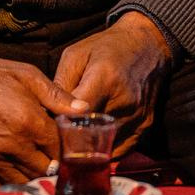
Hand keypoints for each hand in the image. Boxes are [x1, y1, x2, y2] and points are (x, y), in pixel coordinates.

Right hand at [0, 45, 82, 185]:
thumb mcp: (27, 76)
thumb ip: (58, 96)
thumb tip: (85, 109)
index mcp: (28, 122)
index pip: (60, 149)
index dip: (65, 146)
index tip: (64, 142)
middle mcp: (11, 146)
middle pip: (47, 170)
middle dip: (53, 162)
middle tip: (50, 151)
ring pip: (27, 181)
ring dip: (34, 173)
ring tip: (32, 158)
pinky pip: (4, 186)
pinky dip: (13, 180)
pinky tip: (13, 164)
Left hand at [54, 13, 174, 158]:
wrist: (148, 45)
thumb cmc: (106, 47)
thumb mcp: (75, 55)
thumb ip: (60, 84)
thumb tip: (46, 111)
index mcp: (104, 79)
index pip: (79, 114)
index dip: (62, 124)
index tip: (51, 127)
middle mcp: (124, 100)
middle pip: (92, 133)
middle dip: (73, 139)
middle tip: (59, 139)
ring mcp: (138, 116)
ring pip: (106, 146)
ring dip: (90, 147)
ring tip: (76, 141)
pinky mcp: (146, 126)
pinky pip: (121, 149)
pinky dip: (106, 149)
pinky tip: (95, 141)